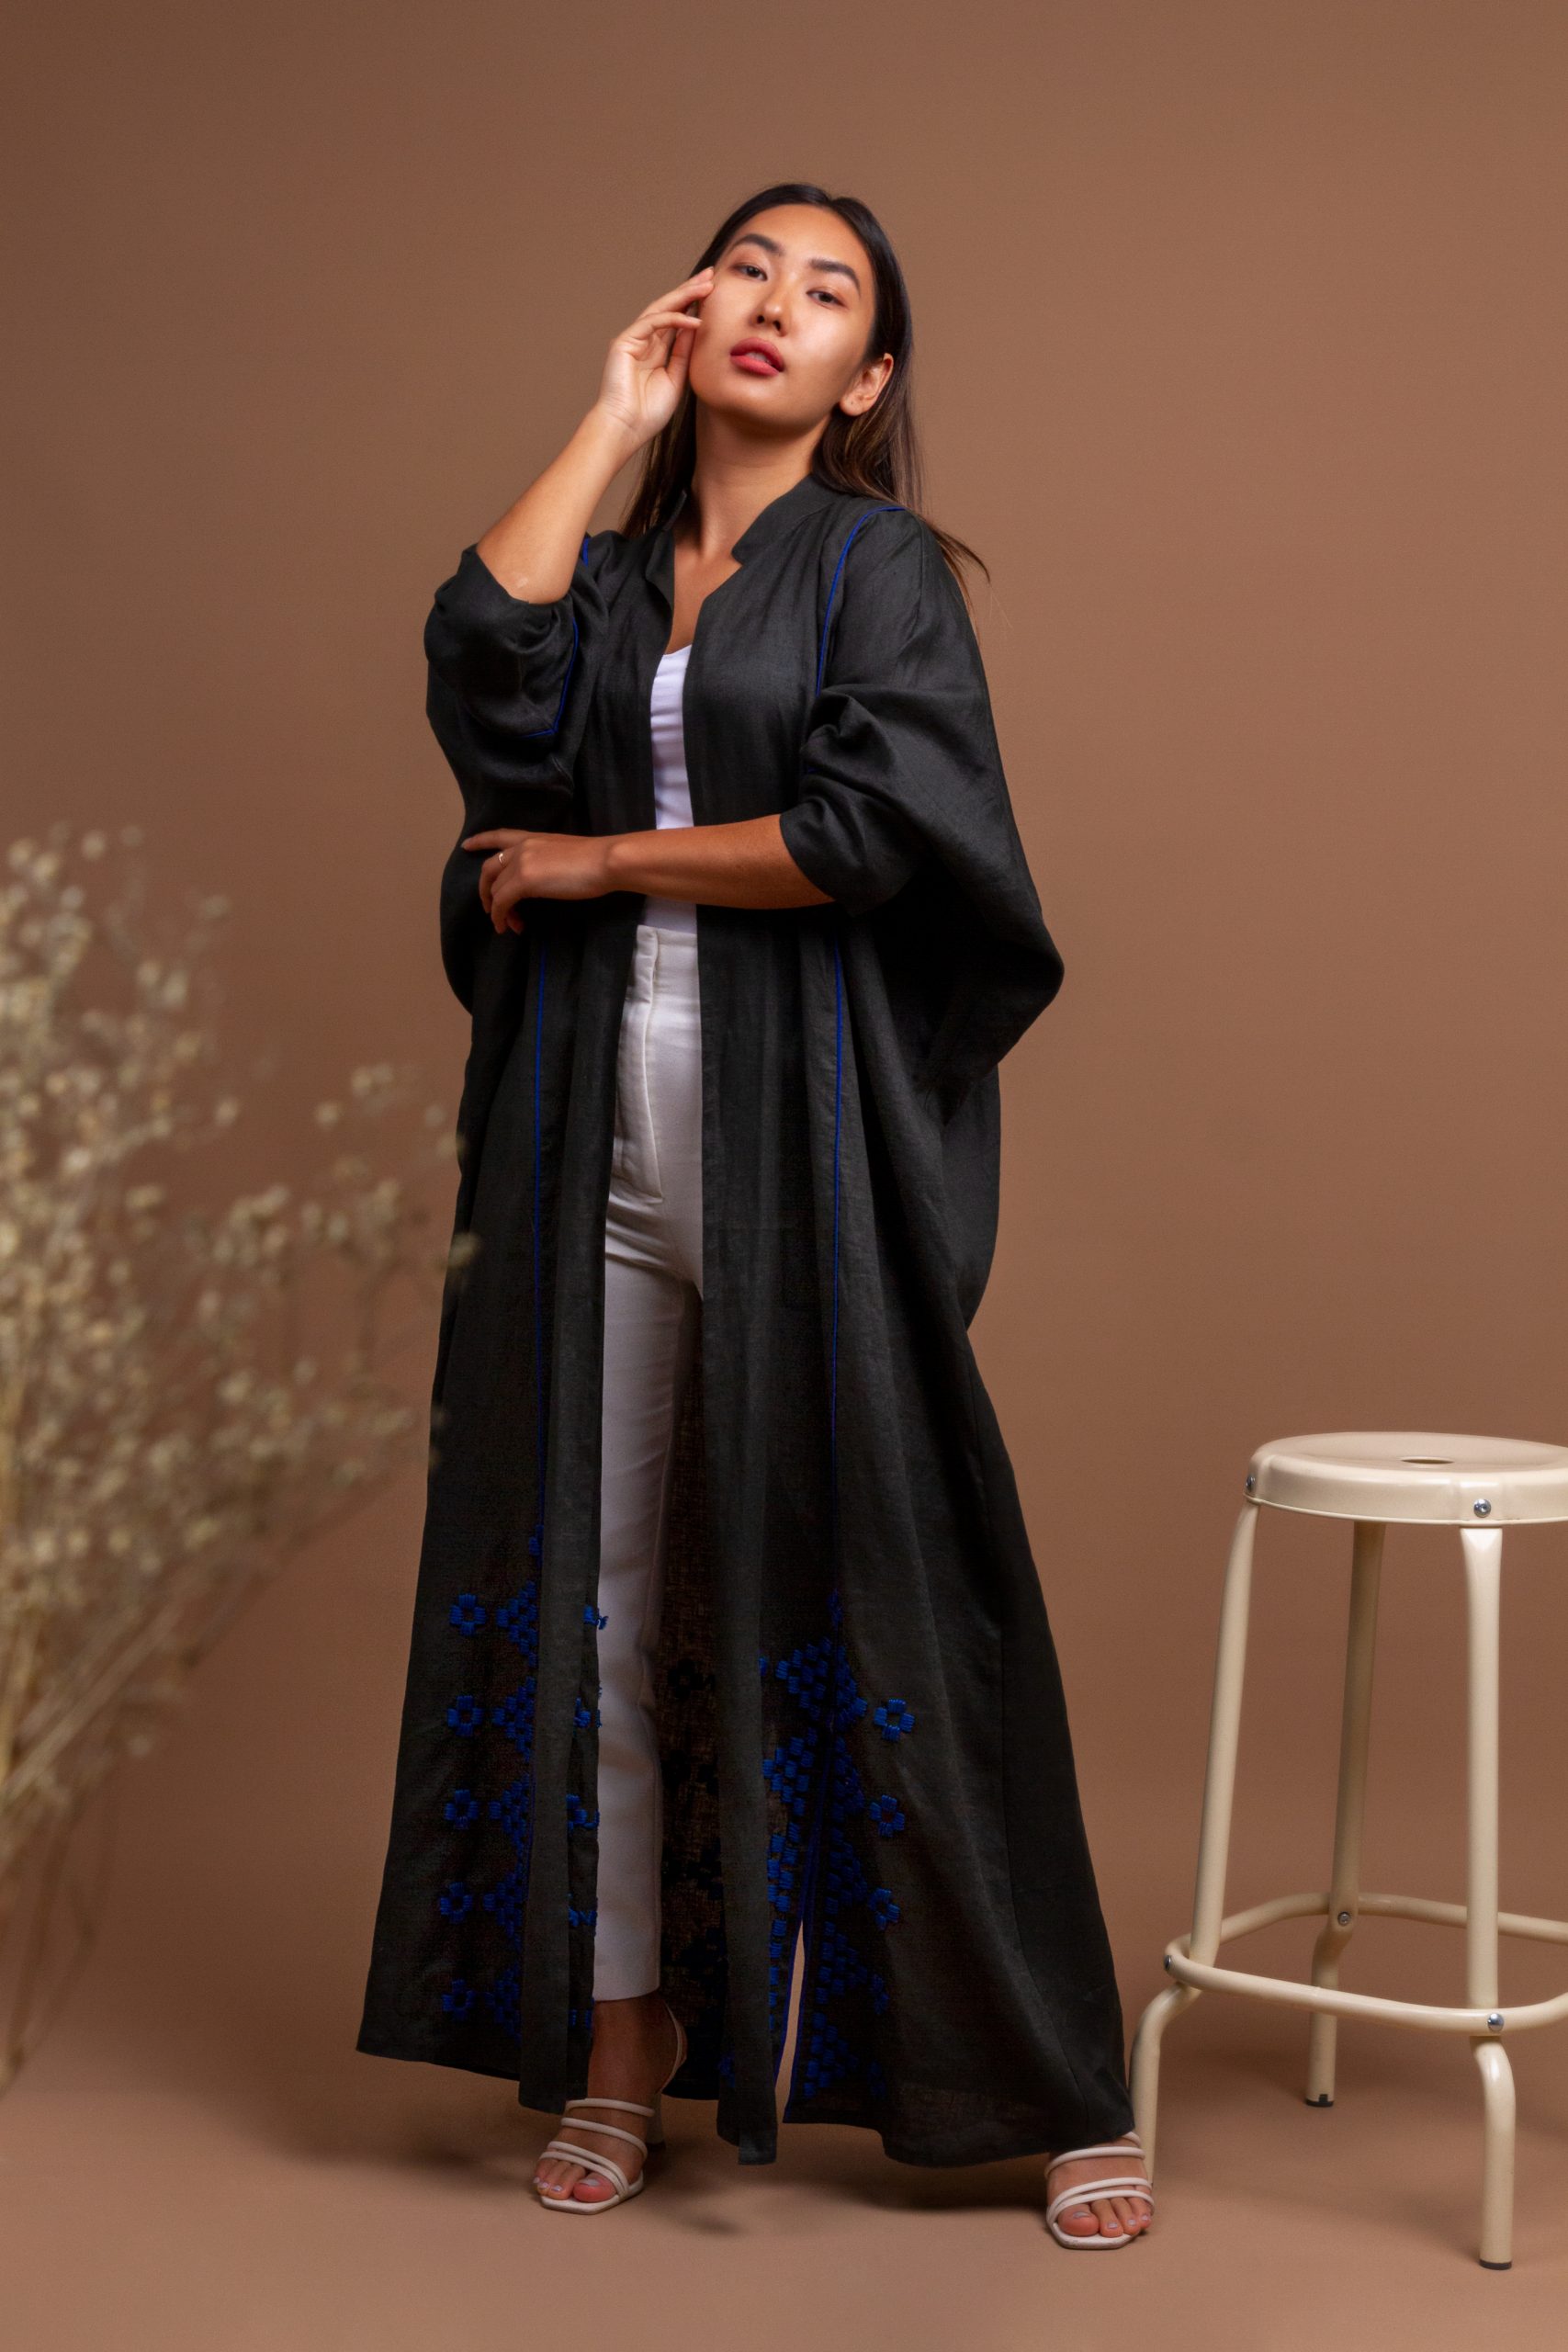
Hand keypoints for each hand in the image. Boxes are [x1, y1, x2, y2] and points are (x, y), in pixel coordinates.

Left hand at [462, 828, 615, 930]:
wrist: (606, 861)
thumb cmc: (596, 861)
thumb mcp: (565, 855)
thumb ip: (547, 862)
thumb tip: (543, 880)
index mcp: (533, 837)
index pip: (499, 835)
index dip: (480, 841)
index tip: (466, 846)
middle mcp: (522, 847)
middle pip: (489, 869)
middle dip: (486, 891)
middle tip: (491, 909)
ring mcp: (521, 863)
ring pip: (495, 889)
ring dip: (498, 910)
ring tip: (510, 925)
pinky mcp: (523, 881)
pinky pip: (501, 902)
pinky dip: (501, 916)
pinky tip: (508, 927)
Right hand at [593, 267, 714, 448]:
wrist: (625, 429)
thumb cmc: (648, 413)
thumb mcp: (676, 378)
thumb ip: (684, 352)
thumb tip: (696, 327)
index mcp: (654, 350)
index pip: (676, 320)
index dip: (693, 304)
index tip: (714, 291)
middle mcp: (642, 340)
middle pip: (668, 308)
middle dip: (690, 290)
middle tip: (711, 274)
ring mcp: (632, 340)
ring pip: (660, 309)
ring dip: (684, 296)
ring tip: (707, 286)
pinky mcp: (624, 342)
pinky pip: (653, 323)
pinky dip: (674, 319)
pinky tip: (694, 319)